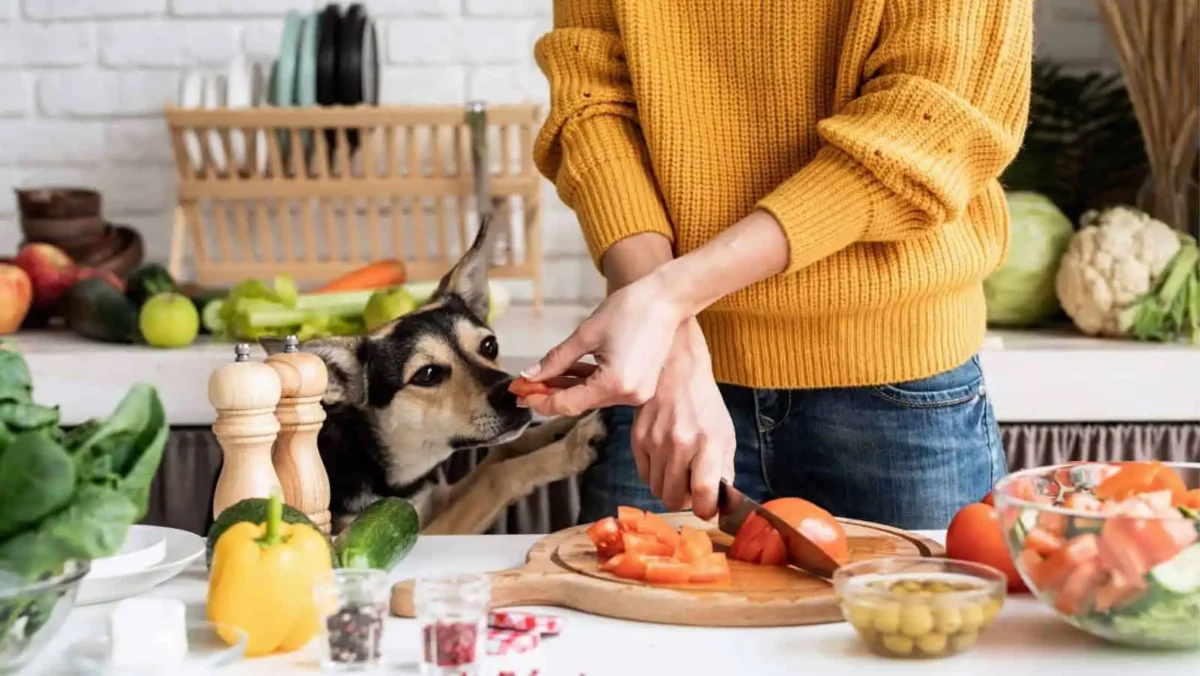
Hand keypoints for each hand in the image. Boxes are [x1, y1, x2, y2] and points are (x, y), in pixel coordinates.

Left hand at [522, 270, 685, 416]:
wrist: (667, 299)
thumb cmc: (629, 309)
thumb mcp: (586, 334)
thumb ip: (556, 359)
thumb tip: (530, 375)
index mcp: (614, 384)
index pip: (568, 404)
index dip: (541, 400)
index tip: (520, 393)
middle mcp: (628, 395)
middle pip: (580, 403)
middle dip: (551, 394)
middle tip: (525, 386)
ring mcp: (637, 393)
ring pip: (592, 397)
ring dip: (568, 388)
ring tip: (543, 378)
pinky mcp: (641, 386)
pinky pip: (606, 390)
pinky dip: (587, 383)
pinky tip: (568, 374)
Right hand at [632, 320, 734, 518]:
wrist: (676, 371)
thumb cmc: (704, 404)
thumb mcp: (725, 434)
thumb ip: (724, 469)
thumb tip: (720, 501)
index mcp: (708, 444)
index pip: (703, 493)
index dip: (706, 509)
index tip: (707, 508)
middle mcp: (680, 445)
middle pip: (674, 498)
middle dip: (684, 500)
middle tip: (691, 487)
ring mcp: (655, 442)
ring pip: (657, 490)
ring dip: (669, 487)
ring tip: (678, 470)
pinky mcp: (637, 439)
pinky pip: (644, 475)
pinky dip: (655, 474)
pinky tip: (664, 459)